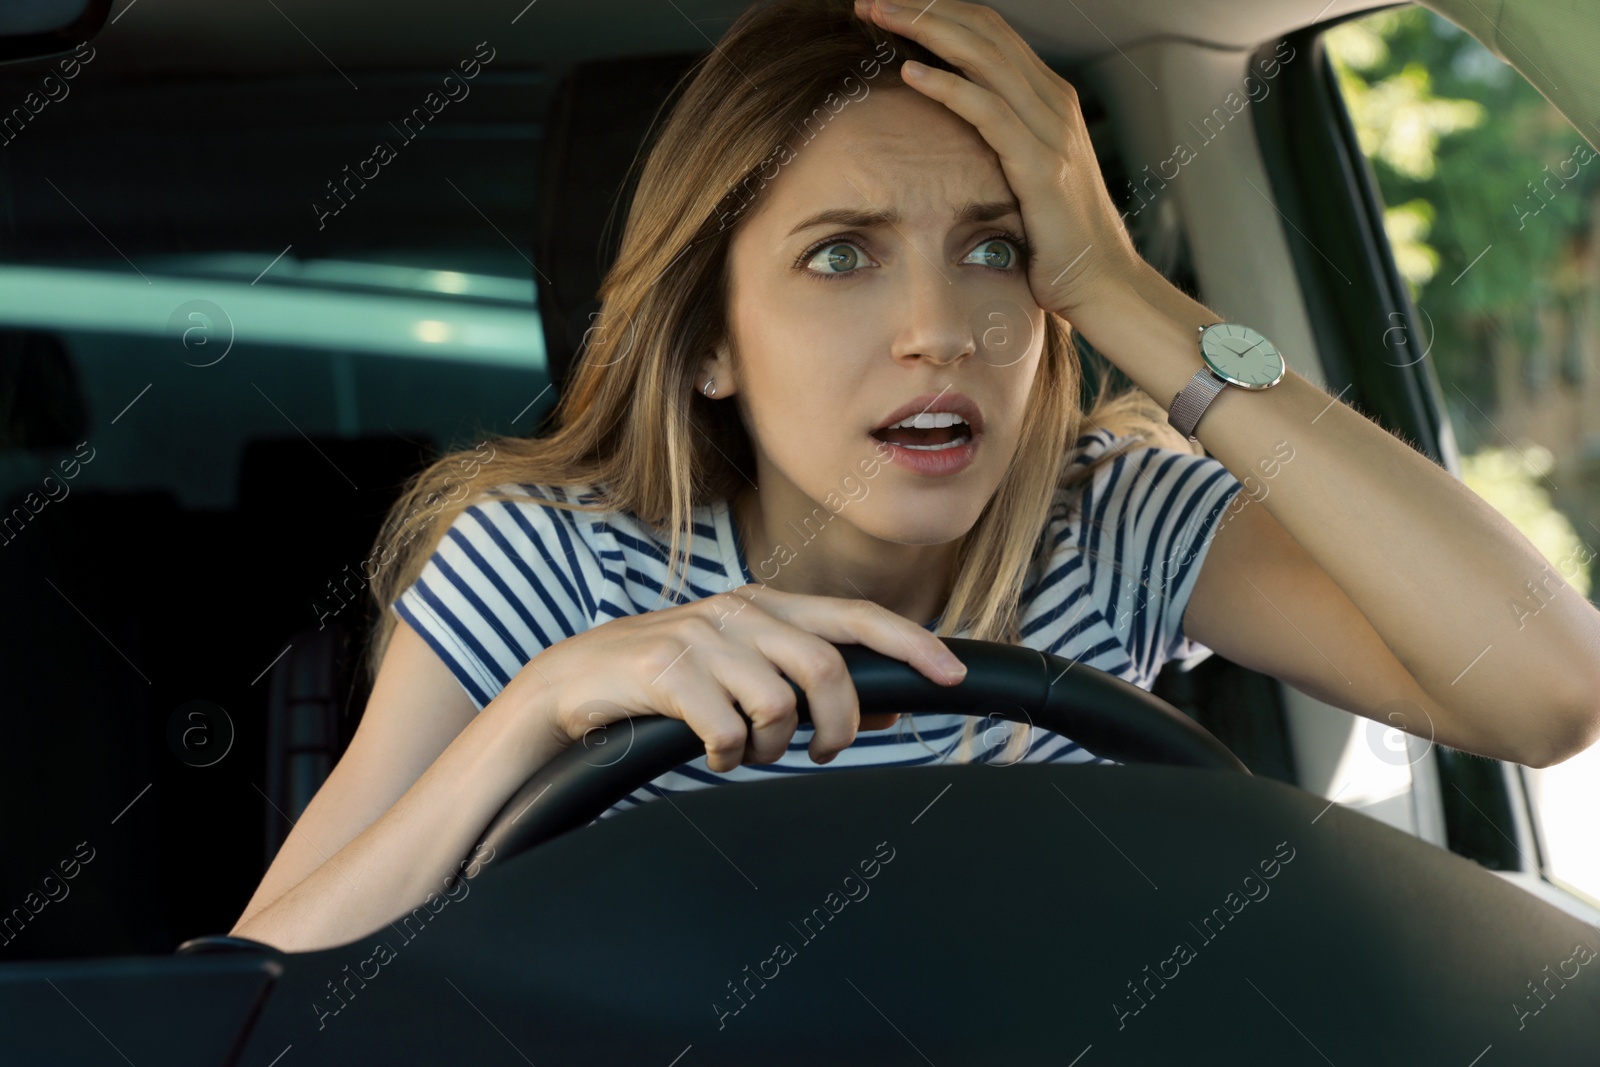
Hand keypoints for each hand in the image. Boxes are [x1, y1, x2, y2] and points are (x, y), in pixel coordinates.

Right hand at [518, 584, 966, 771]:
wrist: (576, 682)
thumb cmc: (672, 680)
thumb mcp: (745, 669)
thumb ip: (809, 682)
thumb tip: (888, 710)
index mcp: (766, 607)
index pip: (855, 617)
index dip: (911, 642)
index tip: (953, 675)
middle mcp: (739, 612)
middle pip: (827, 667)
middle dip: (840, 723)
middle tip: (824, 751)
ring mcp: (702, 637)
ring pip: (778, 704)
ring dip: (772, 746)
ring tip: (746, 749)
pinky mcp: (665, 670)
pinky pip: (727, 731)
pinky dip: (727, 757)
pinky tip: (710, 752)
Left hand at [855, 0, 1140, 319]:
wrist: (1104, 285)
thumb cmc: (1057, 241)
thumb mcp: (1025, 179)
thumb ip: (997, 146)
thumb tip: (950, 138)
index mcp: (1047, 100)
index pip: (989, 32)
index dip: (939, 11)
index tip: (888, 7)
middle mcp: (1053, 102)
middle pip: (984, 30)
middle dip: (924, 7)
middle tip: (871, 0)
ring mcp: (1051, 130)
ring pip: (983, 57)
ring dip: (926, 29)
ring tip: (878, 15)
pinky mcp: (1041, 165)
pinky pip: (988, 111)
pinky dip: (947, 87)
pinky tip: (909, 72)